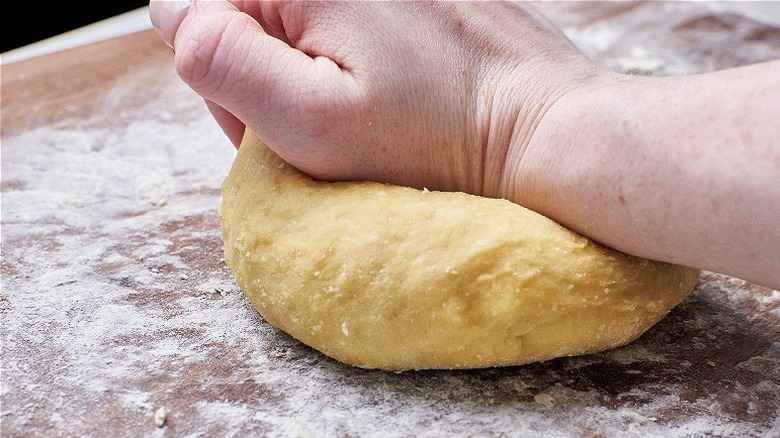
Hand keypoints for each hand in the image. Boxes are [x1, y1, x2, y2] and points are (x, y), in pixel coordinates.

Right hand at [150, 0, 600, 196]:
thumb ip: (221, 59)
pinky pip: (341, 17)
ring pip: (294, 16)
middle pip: (245, 8)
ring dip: (305, 66)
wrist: (541, 126)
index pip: (193, 3)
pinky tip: (380, 87)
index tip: (268, 117)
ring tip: (355, 109)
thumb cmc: (435, 135)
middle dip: (262, 71)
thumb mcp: (311, 120)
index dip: (219, 72)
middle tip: (314, 123)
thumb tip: (177, 14)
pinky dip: (343, 54)